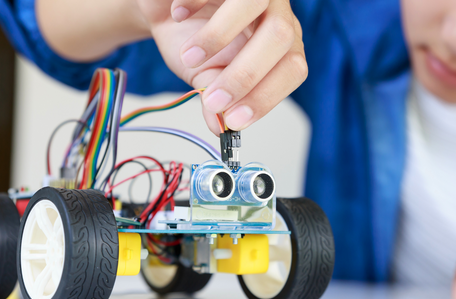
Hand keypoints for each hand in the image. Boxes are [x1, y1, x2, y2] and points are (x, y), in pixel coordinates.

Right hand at [136, 0, 306, 134]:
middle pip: (280, 36)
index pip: (292, 69)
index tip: (234, 120)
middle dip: (245, 75)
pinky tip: (179, 15)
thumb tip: (221, 129)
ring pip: (254, 2)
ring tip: (190, 57)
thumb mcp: (206, 77)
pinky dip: (193, 2)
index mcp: (281, 43)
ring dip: (218, 36)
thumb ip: (216, 103)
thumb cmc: (192, 39)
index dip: (266, 97)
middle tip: (211, 99)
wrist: (163, 7)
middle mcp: (274, 11)